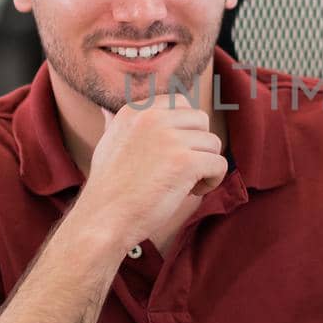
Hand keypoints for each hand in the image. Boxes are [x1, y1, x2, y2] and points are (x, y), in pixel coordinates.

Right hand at [75, 94, 226, 246]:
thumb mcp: (107, 143)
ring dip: (205, 165)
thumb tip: (106, 110)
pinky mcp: (185, 162)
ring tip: (184, 184)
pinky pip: (219, 164)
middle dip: (198, 146)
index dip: (186, 129)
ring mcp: (170, 139)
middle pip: (201, 121)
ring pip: (213, 143)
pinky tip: (191, 192)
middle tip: (182, 170)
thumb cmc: (108, 188)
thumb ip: (116, 124)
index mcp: (136, 110)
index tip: (174, 153)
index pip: (182, 103)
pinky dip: (212, 181)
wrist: (104, 218)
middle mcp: (152, 118)